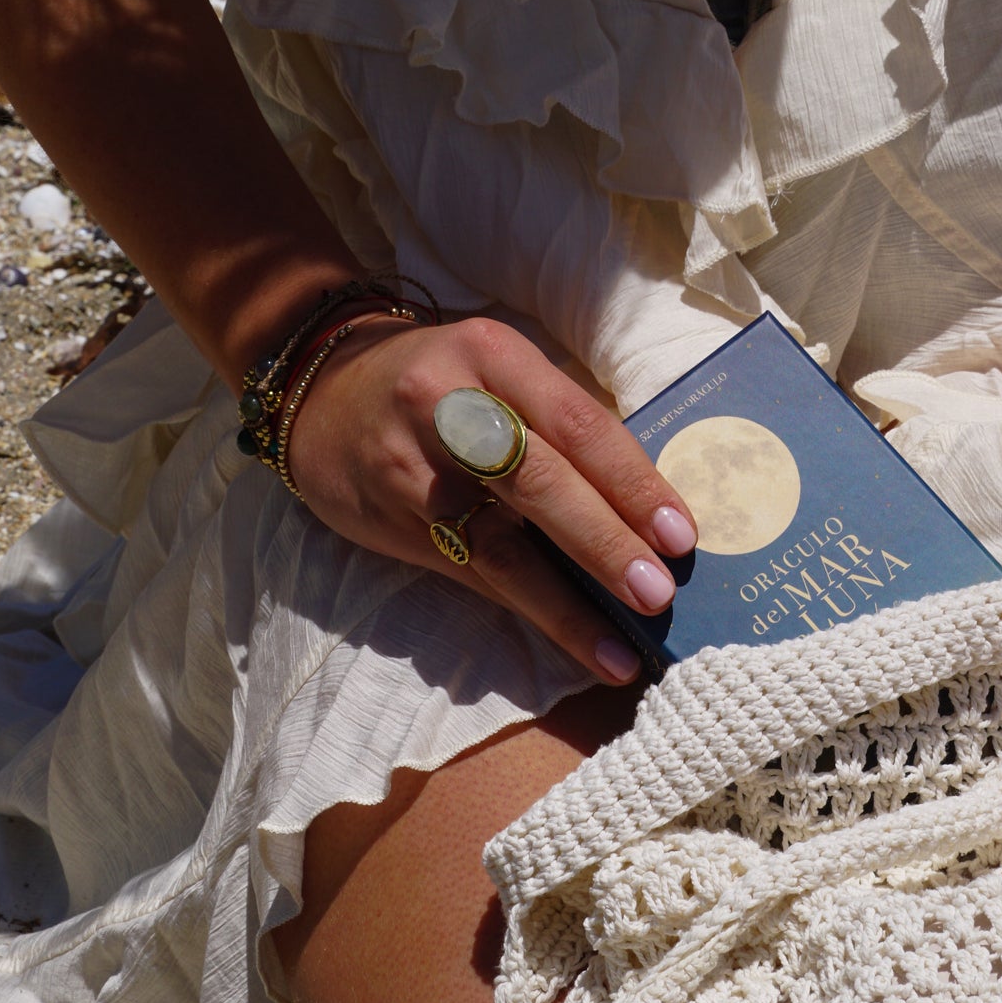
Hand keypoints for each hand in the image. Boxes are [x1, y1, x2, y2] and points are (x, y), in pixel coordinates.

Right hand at [285, 313, 698, 683]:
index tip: (680, 534)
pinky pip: (471, 572)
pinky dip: (528, 610)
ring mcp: (412, 467)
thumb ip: (559, 423)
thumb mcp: (497, 371)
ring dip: (565, 603)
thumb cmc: (442, 385)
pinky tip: (572, 641)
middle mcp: (447, 404)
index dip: (631, 482)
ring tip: (619, 648)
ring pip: (499, 543)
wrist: (322, 393)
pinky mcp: (393, 520)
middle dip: (604, 542)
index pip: (577, 423)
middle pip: (538, 480)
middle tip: (657, 592)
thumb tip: (648, 509)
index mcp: (493, 354)